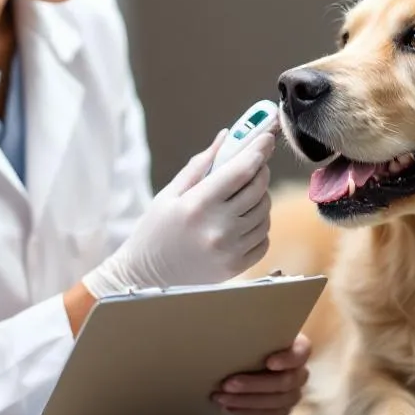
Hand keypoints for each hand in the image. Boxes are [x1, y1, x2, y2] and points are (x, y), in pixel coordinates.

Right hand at [82, 127, 274, 296]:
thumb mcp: (170, 193)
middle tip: (253, 166)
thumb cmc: (156, 230)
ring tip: (240, 198)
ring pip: (264, 212)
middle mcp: (218, 227)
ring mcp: (230, 250)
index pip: (241, 171)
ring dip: (260, 199)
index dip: (258, 150)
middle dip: (260, 171)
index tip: (266, 137)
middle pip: (259, 189)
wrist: (147, 276)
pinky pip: (264, 237)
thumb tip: (227, 137)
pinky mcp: (236, 266)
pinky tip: (241, 222)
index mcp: (198, 204)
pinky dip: (258, 225)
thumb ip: (200, 164)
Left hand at [213, 333, 311, 414]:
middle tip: (227, 384)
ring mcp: (292, 395)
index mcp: (298, 349)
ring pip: (277, 404)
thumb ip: (251, 332)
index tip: (269, 362)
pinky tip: (231, 409)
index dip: (288, 359)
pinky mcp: (281, 411)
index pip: (302, 353)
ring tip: (221, 399)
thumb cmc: (252, 342)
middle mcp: (299, 374)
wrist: (250, 362)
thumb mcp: (254, 333)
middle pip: (285, 383)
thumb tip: (228, 323)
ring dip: (247, 402)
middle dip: (254, 385)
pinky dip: (250, 414)